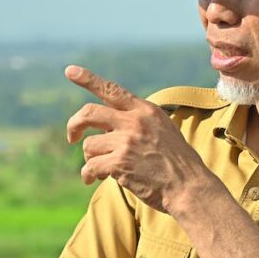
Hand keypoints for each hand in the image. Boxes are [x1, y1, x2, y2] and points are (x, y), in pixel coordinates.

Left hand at [64, 65, 217, 211]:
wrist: (188, 187)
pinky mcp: (119, 162)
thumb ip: (139, 122)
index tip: (70, 71)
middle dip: (74, 125)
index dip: (88, 79)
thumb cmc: (178, 163)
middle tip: (72, 137)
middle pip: (89, 113)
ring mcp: (126, 141)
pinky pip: (90, 166)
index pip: (112, 90)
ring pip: (89, 145)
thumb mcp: (163, 130)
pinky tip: (93, 180)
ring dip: (90, 159)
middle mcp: (134, 121)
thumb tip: (111, 125)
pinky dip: (88, 175)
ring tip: (100, 169)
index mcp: (145, 110)